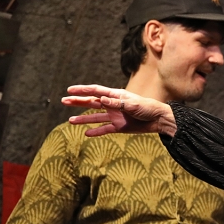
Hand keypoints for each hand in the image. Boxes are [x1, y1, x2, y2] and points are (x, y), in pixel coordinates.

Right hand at [62, 85, 176, 136]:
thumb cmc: (148, 108)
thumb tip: (101, 100)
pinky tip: (86, 133)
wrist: (158, 120)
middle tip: (64, 101)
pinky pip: (104, 129)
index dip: (83, 90)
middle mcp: (113, 105)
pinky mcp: (119, 126)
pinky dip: (96, 131)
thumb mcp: (133, 105)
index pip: (96, 91)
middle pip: (92, 103)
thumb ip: (117, 103)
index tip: (70, 90)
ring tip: (70, 120)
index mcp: (116, 96)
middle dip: (78, 102)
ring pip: (95, 117)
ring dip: (83, 118)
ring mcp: (115, 116)